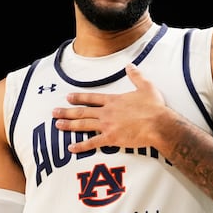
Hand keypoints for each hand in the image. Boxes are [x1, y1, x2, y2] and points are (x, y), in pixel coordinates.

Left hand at [52, 63, 167, 153]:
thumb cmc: (154, 107)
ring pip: (83, 124)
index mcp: (114, 100)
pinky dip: (81, 146)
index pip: (92, 98)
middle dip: (67, 111)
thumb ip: (136, 76)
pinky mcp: (111, 138)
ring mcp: (107, 125)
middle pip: (83, 111)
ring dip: (69, 124)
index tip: (68, 97)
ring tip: (57, 124)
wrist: (158, 124)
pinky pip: (92, 142)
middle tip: (54, 112)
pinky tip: (71, 147)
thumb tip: (130, 66)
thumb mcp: (146, 87)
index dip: (79, 97)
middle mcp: (107, 112)